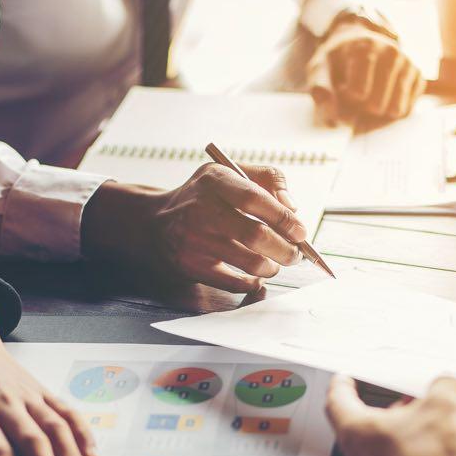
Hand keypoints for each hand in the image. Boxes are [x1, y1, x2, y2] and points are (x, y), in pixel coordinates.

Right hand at [82, 164, 305, 292]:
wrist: (154, 223)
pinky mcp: (190, 265)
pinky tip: (255, 275)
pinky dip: (252, 282)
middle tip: (295, 254)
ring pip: (249, 262)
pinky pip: (233, 282)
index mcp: (214, 181)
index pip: (255, 198)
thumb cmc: (203, 197)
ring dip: (272, 267)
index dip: (283, 217)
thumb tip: (292, 207)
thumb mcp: (228, 173)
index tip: (300, 231)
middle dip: (285, 249)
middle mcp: (200, 209)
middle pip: (256, 235)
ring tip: (275, 263)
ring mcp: (194, 240)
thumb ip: (267, 179)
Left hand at [308, 19, 423, 125]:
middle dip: (363, 109)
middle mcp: (392, 53)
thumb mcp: (320, 68)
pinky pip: (407, 110)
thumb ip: (320, 89)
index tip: (343, 88)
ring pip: (396, 110)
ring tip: (369, 97)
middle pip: (377, 106)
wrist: (359, 42)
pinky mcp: (418, 76)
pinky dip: (392, 109)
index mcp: (366, 48)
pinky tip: (384, 96)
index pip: (359, 94)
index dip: (348, 99)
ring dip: (378, 112)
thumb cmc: (338, 60)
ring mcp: (408, 64)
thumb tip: (331, 114)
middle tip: (356, 95)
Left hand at [325, 375, 455, 455]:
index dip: (344, 385)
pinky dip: (452, 455)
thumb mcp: (442, 406)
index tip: (347, 378)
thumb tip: (449, 387)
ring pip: (413, 446)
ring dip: (439, 431)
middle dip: (411, 408)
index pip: (338, 401)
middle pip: (384, 424)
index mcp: (358, 432)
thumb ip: (445, 388)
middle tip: (429, 395)